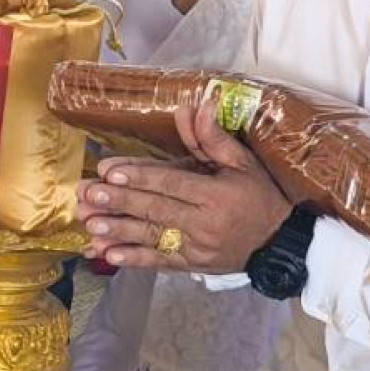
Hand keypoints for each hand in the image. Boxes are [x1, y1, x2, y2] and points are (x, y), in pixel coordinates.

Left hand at [79, 100, 295, 272]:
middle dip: (119, 201)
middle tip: (89, 193)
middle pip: (156, 209)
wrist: (280, 245)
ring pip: (153, 237)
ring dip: (119, 230)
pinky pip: (160, 261)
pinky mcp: (193, 265)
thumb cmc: (261, 197)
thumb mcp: (244, 163)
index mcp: (217, 194)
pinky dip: (134, 259)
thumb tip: (195, 105)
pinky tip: (109, 255)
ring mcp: (197, 247)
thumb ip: (214, 138)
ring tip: (90, 223)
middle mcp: (205, 223)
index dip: (140, 177)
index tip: (110, 170)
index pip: (172, 184)